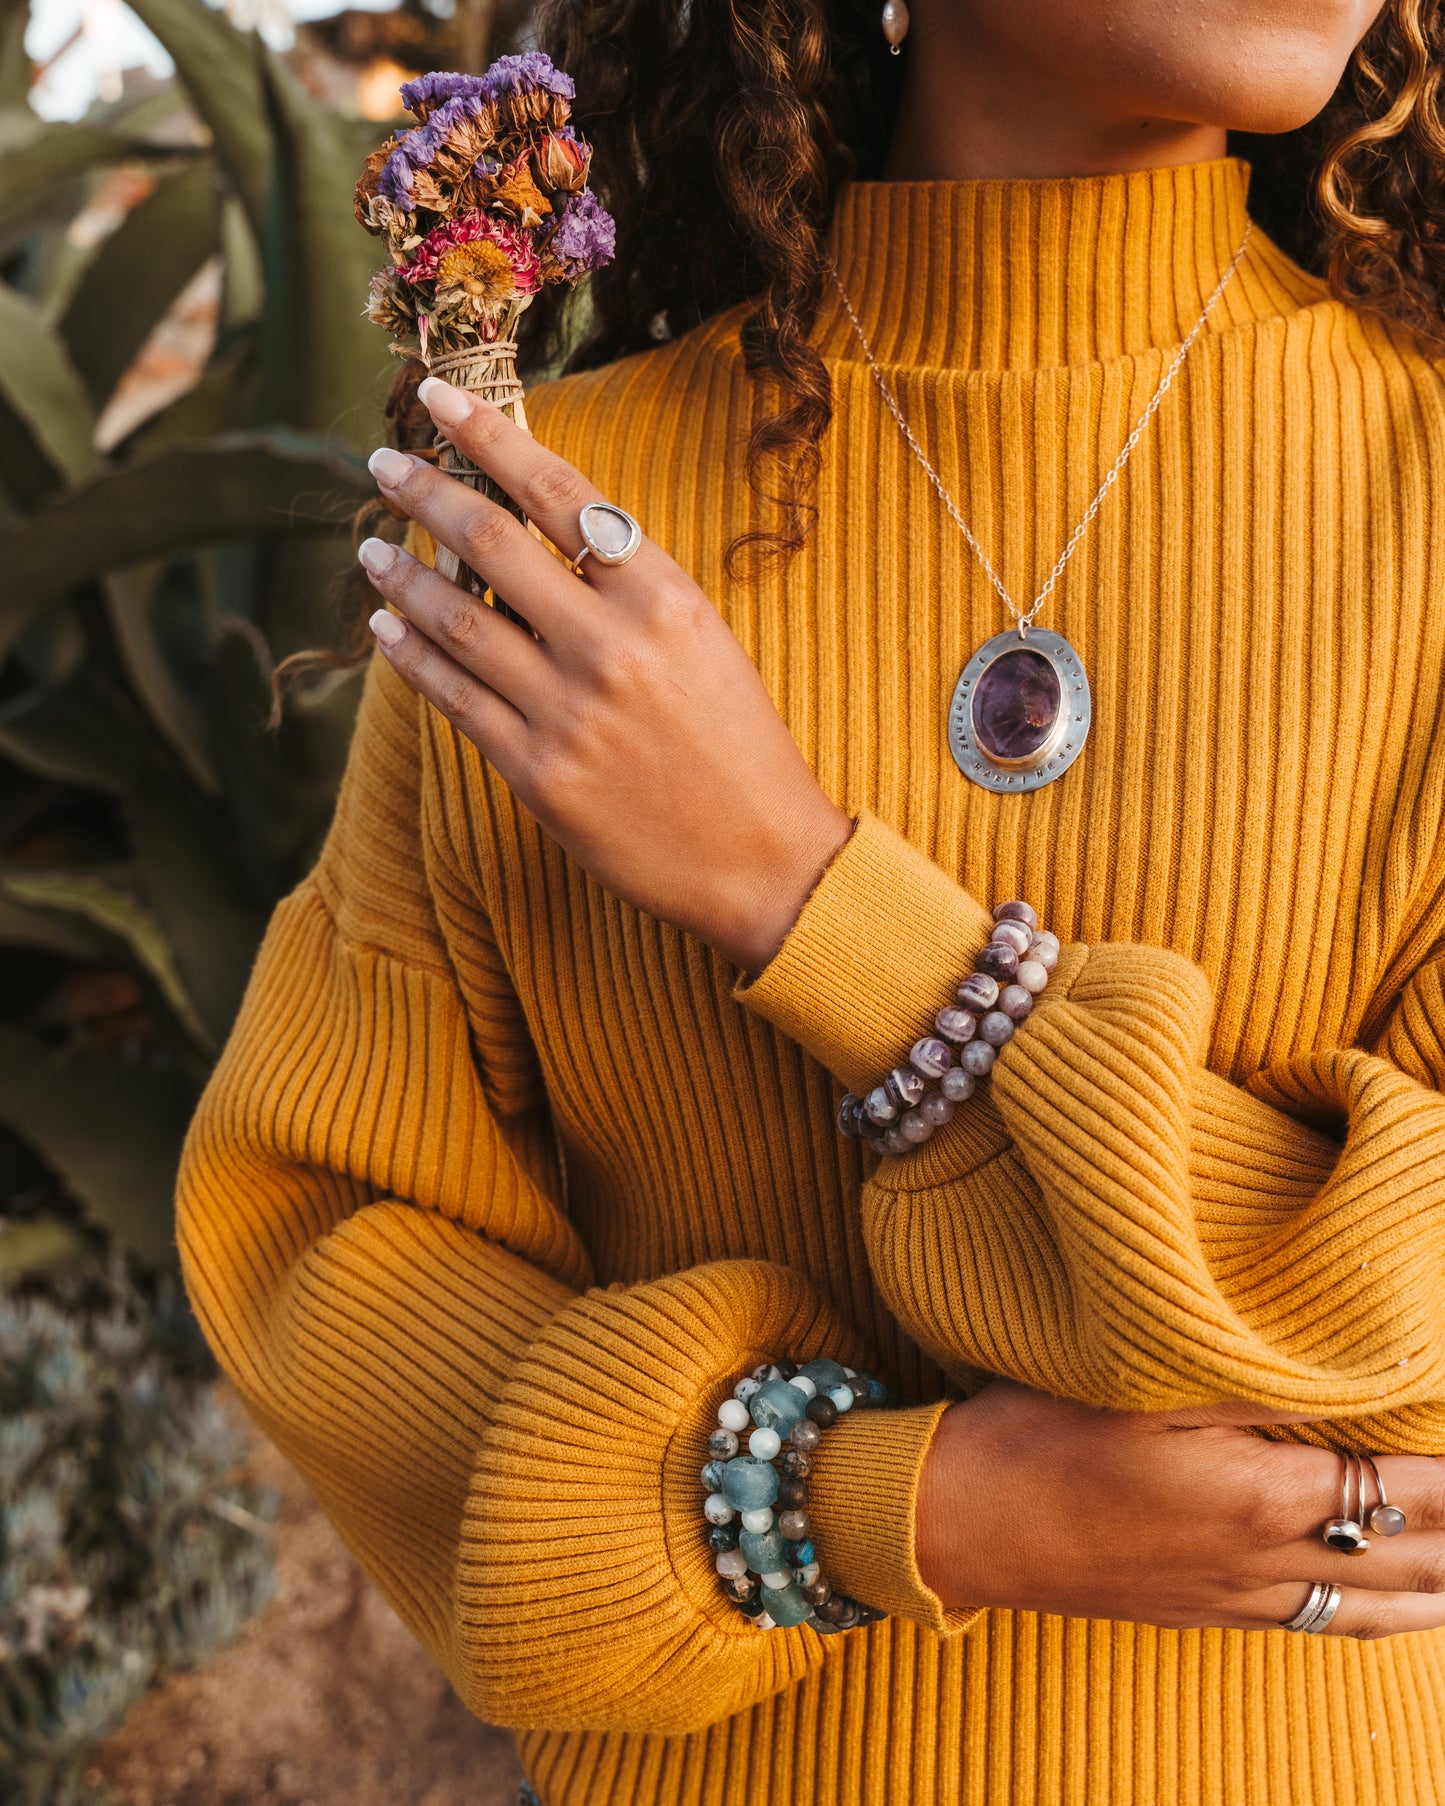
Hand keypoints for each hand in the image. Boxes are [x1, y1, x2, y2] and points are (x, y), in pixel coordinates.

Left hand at [357, 379, 851, 974]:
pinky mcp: (537, 772)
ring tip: (374, 548)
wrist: (763, 860)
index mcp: (664, 597)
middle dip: (426, 491)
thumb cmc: (738, 746)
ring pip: (459, 618)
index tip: (438, 398)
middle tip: (384, 463)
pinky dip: (411, 654)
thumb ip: (631, 587)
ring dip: (404, 574)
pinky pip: (454, 698)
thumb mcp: (705, 641)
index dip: (489, 435)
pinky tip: (387, 627)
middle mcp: (612, 643)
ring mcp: (569, 710)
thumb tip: (540, 530)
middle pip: (493, 542)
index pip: (560, 492)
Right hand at [916, 1379, 1444, 1637]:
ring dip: (1440, 1586)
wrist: (958, 1522)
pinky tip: (1392, 1605)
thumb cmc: (1039, 1435)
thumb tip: (1334, 1358)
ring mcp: (1236, 1596)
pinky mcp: (1203, 1611)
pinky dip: (1382, 1614)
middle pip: (1411, 1559)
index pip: (1408, 1489)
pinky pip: (1322, 1623)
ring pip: (1377, 1607)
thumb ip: (1245, 1372)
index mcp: (1262, 1497)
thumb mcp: (1142, 1378)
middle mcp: (1267, 1561)